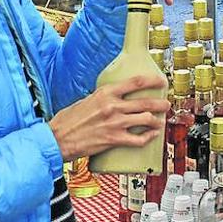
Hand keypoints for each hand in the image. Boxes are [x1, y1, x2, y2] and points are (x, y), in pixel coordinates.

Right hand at [49, 76, 170, 161]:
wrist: (56, 138)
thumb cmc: (68, 121)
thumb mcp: (86, 100)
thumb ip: (103, 99)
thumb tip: (115, 99)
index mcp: (105, 93)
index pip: (135, 82)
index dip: (153, 81)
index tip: (161, 81)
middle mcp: (112, 106)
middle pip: (146, 102)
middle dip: (161, 104)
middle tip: (166, 105)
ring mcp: (115, 123)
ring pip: (146, 120)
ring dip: (157, 121)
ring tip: (159, 122)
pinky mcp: (114, 140)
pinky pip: (139, 139)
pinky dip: (149, 137)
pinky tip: (152, 136)